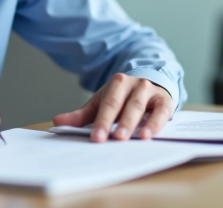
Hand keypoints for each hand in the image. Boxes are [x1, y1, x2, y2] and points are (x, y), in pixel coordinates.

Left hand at [52, 73, 173, 142]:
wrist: (150, 85)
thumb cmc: (123, 98)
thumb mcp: (102, 103)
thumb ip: (81, 115)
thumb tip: (57, 121)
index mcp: (117, 83)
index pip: (108, 104)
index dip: (101, 122)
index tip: (96, 138)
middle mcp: (134, 84)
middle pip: (123, 105)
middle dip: (116, 123)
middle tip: (112, 139)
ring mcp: (150, 91)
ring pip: (140, 107)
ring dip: (134, 123)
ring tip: (129, 138)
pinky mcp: (164, 101)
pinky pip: (161, 113)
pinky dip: (154, 124)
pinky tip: (147, 135)